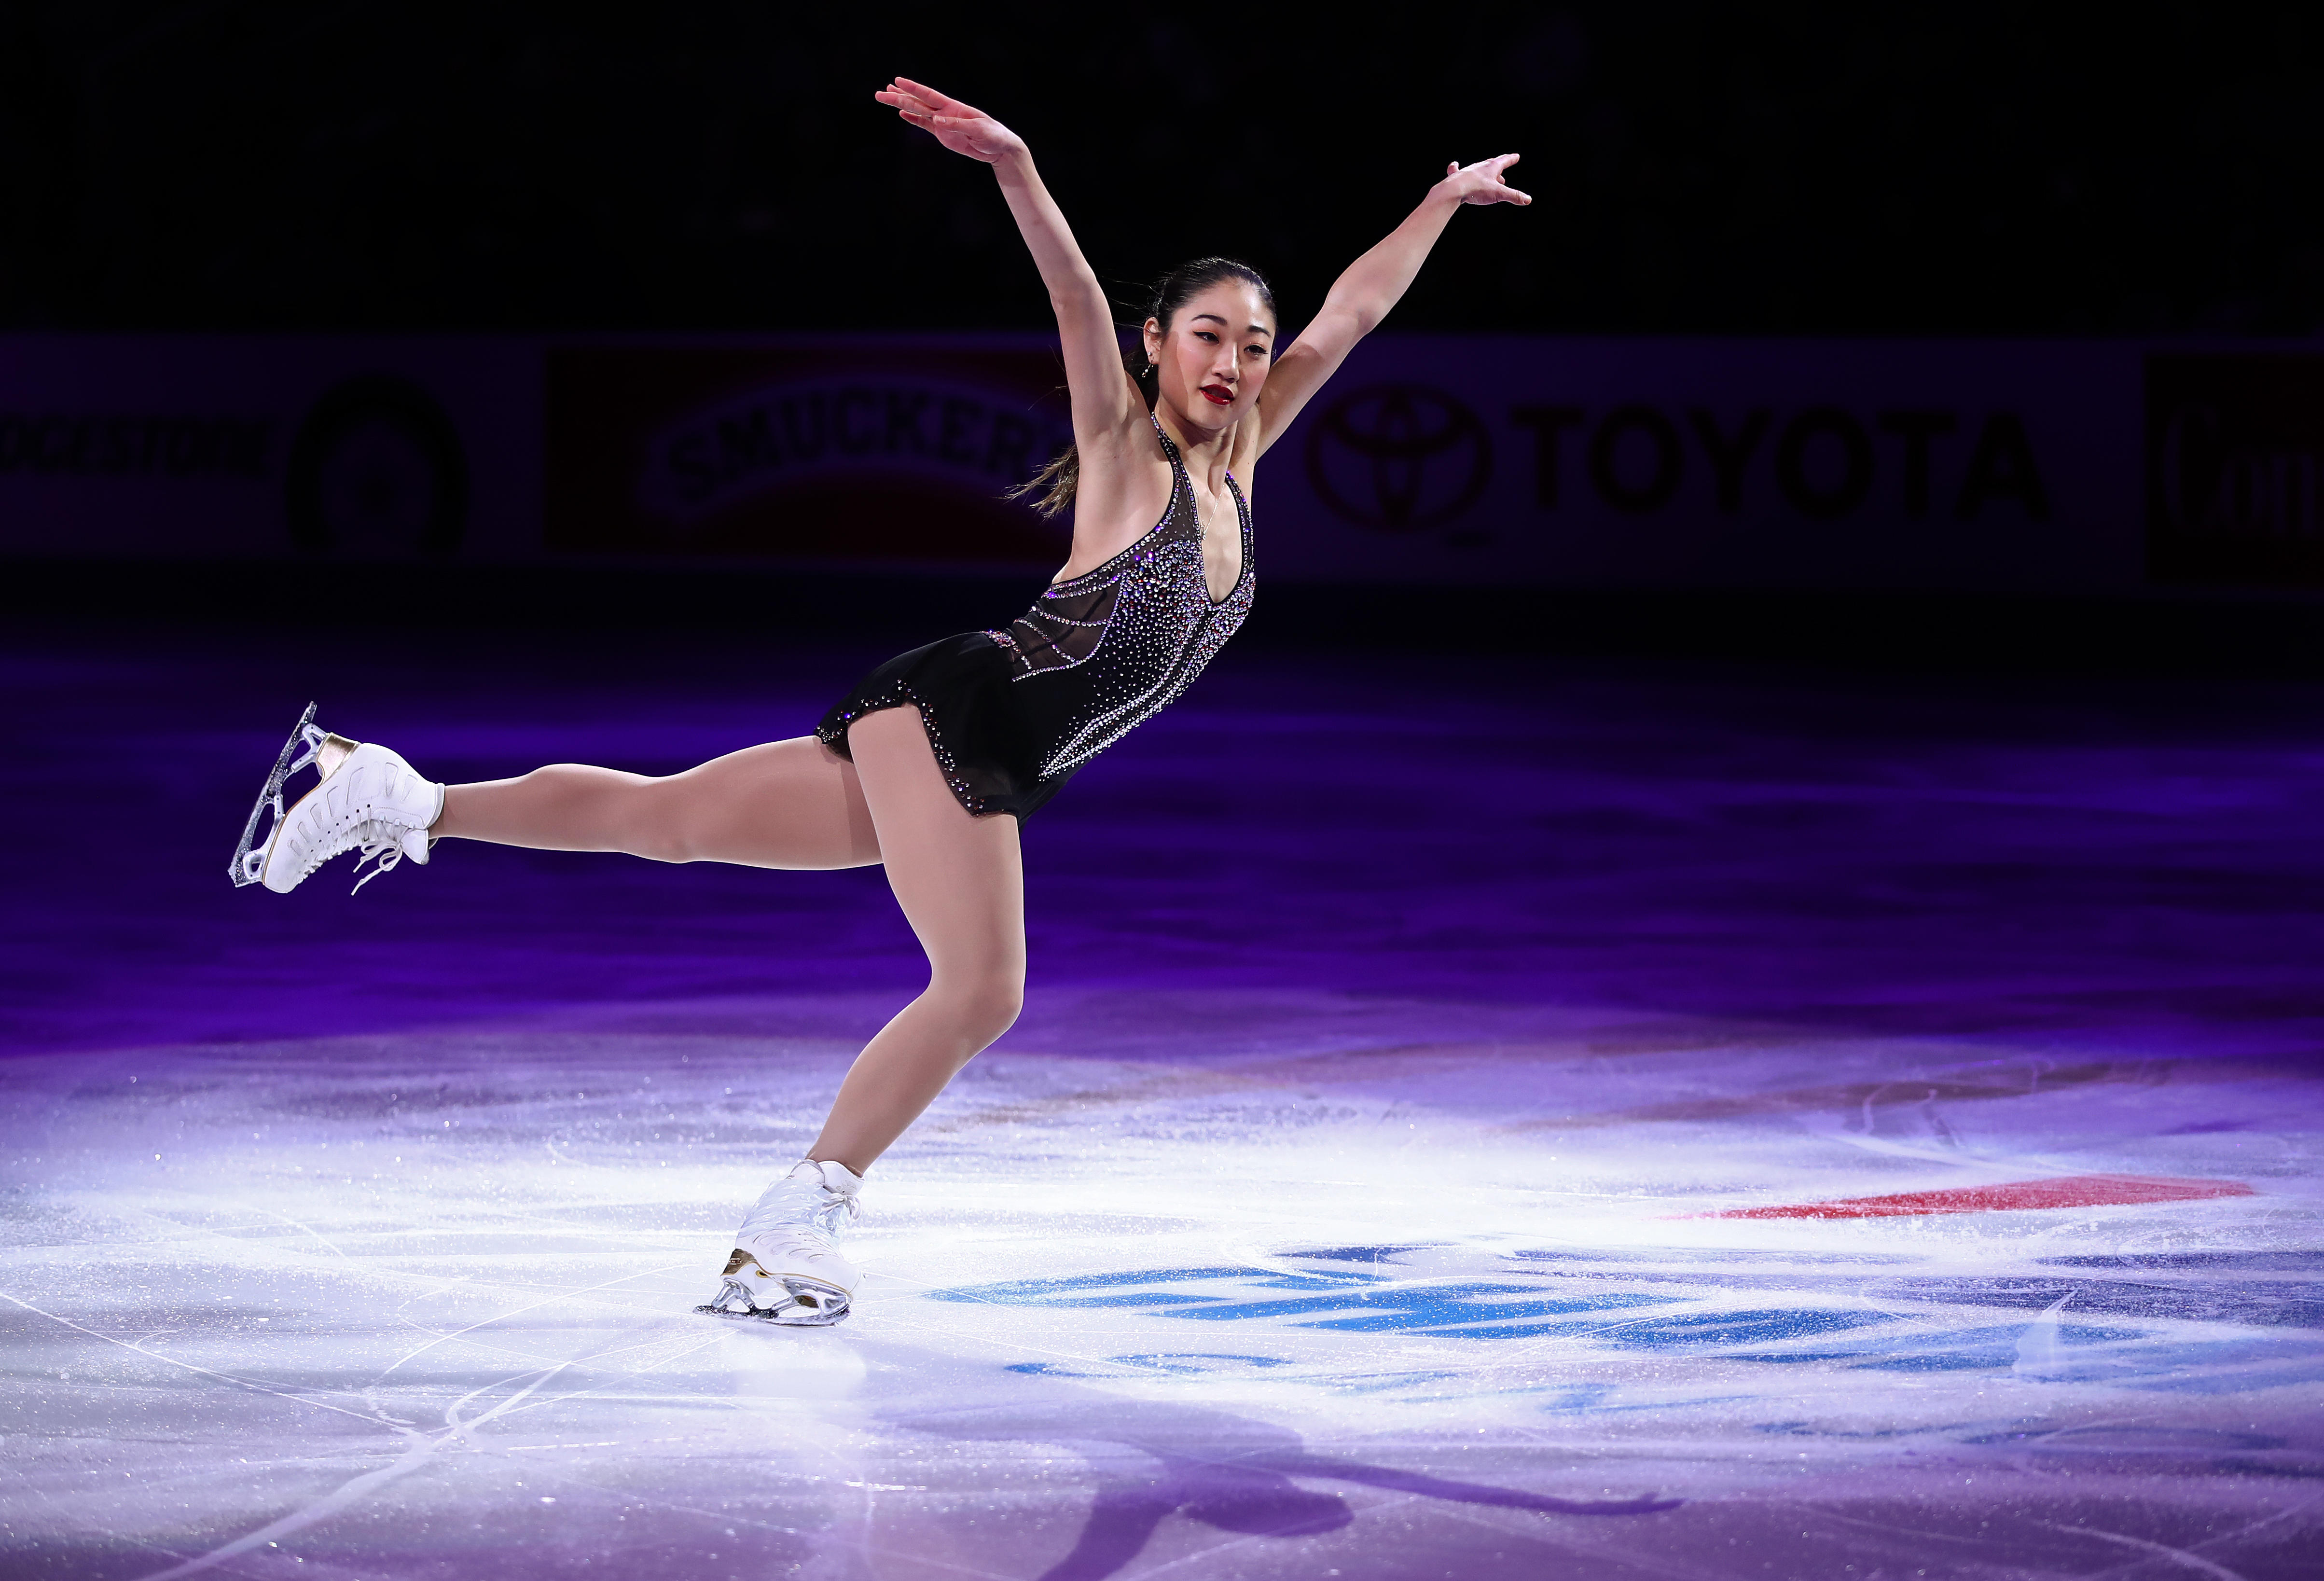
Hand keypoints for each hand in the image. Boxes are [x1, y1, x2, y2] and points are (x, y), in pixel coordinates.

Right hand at [875, 77, 1025, 164]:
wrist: (1000, 148)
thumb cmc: (993, 135)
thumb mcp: (977, 130)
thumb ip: (956, 125)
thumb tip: (936, 120)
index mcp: (953, 107)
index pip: (928, 95)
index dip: (913, 88)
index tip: (897, 81)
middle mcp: (945, 112)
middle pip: (917, 103)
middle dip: (898, 97)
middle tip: (880, 93)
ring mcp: (942, 123)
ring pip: (917, 111)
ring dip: (901, 105)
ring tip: (885, 96)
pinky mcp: (943, 134)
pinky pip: (924, 125)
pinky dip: (913, 120)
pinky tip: (901, 114)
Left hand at [1437, 153, 1531, 206]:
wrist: (1454, 190)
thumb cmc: (1477, 189)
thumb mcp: (1499, 194)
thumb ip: (1514, 196)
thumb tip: (1528, 200)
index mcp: (1492, 167)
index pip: (1505, 160)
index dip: (1511, 159)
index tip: (1516, 156)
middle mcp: (1480, 166)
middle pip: (1491, 165)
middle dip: (1498, 169)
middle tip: (1501, 174)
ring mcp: (1468, 171)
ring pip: (1477, 169)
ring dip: (1483, 173)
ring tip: (1486, 179)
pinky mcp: (1456, 177)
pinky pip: (1456, 170)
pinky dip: (1456, 168)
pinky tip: (1454, 165)